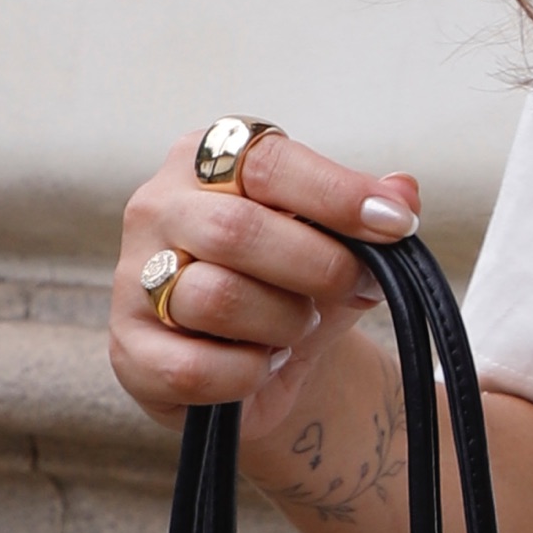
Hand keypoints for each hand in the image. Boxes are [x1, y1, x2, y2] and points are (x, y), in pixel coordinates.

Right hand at [109, 124, 422, 476]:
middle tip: (355, 288)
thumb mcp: (341, 240)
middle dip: (317, 267)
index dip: (338, 194)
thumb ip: (372, 210)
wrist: (260, 363)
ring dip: (282, 322)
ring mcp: (133, 279)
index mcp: (206, 158)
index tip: (397, 225)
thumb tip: (403, 191)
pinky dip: (246, 373)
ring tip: (296, 327)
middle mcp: (158, 207)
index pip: (269, 163)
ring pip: (215, 299)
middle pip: (235, 231)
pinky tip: (260, 363)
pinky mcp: (129, 349)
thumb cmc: (294, 282)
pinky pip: (194, 368)